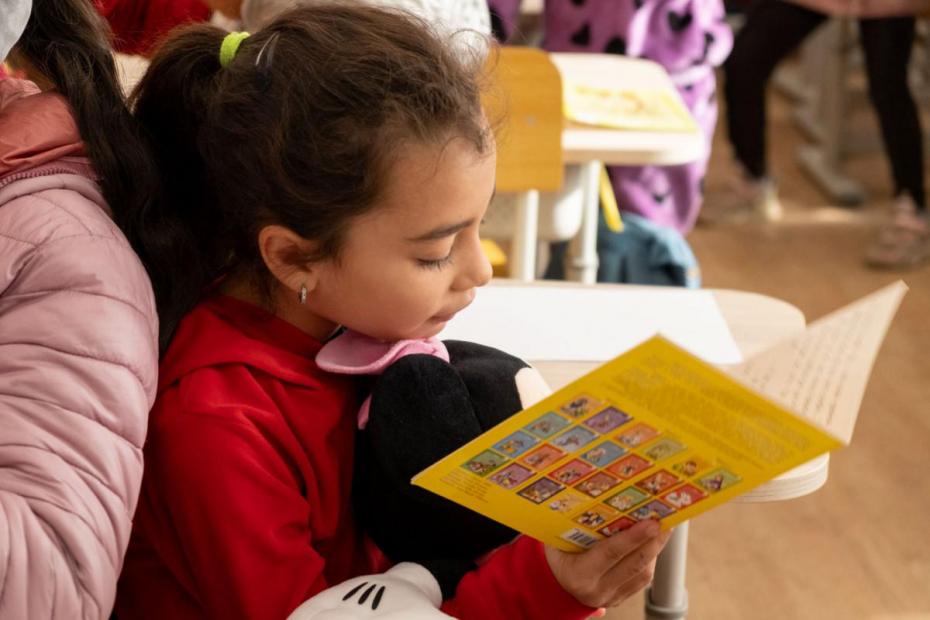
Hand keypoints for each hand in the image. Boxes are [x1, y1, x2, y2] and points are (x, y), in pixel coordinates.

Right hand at [544, 520, 671, 608]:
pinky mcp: (620, 598)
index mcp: (578, 573)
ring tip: (665, 527)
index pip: (610, 554)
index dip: (633, 538)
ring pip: (642, 574)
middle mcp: (596, 589)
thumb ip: (577, 524)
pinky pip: (641, 580)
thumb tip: (603, 496)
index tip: (652, 523)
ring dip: (655, 549)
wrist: (553, 583)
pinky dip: (650, 559)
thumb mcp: (558, 539)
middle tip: (666, 520)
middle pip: (633, 565)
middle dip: (653, 541)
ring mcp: (610, 597)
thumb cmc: (556, 553)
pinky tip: (654, 543)